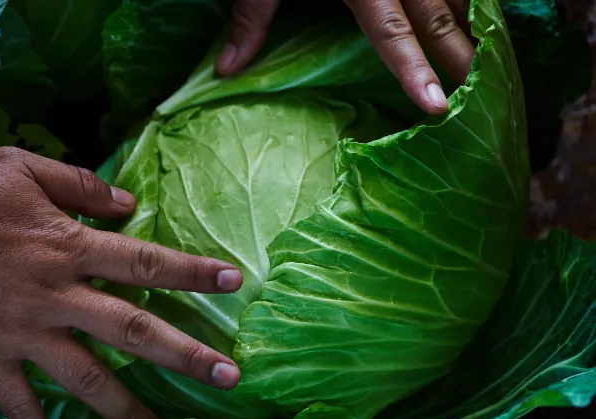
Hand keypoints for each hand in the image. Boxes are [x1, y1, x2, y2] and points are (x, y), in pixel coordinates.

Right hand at [0, 147, 243, 418]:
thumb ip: (80, 186)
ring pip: (86, 379)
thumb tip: (128, 203)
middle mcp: (55, 297)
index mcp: (68, 248)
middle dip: (186, 355)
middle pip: (134, 331)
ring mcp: (22, 334)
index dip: (193, 271)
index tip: (233, 282)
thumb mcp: (21, 167)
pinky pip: (16, 404)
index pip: (146, 263)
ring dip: (126, 410)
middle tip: (228, 378)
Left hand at [216, 0, 474, 114]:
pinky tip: (480, 13)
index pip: (391, 35)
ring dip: (474, 25)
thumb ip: (251, 17)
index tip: (438, 106)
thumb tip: (225, 71)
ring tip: (491, 61)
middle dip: (465, 55)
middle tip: (486, 92)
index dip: (415, 71)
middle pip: (439, 16)